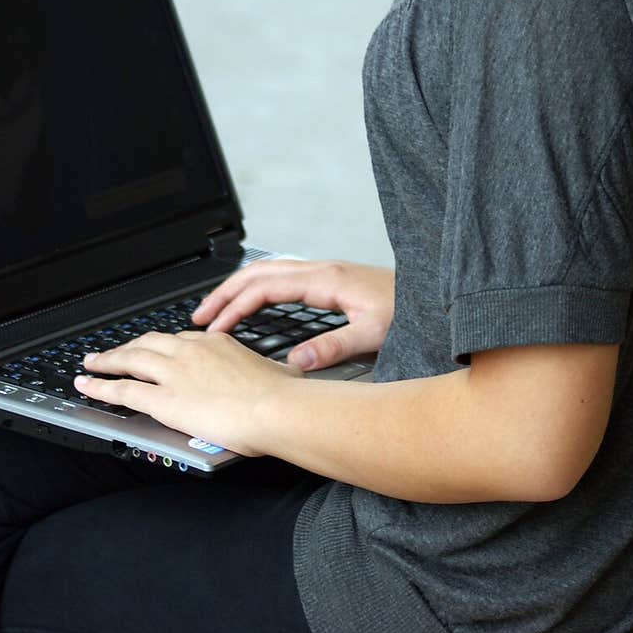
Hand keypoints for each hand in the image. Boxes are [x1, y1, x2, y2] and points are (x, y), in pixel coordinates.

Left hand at [73, 329, 302, 455]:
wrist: (276, 408)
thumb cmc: (283, 395)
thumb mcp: (278, 373)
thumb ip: (271, 372)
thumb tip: (285, 374)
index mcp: (217, 343)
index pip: (180, 340)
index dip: (161, 346)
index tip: (154, 350)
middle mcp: (191, 351)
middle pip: (149, 343)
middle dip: (128, 347)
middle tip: (113, 352)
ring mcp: (175, 373)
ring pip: (130, 360)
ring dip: (106, 361)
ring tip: (91, 363)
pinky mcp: (164, 399)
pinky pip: (122, 389)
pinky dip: (100, 387)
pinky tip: (87, 386)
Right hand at [191, 258, 394, 371]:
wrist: (434, 294)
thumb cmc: (409, 310)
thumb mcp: (374, 333)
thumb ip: (334, 348)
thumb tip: (295, 363)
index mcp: (325, 280)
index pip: (265, 287)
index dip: (235, 307)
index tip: (214, 329)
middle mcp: (322, 269)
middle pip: (259, 271)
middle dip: (225, 292)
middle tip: (198, 317)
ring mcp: (325, 271)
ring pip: (268, 270)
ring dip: (238, 287)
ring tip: (216, 310)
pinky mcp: (331, 278)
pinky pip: (282, 275)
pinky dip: (258, 287)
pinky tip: (254, 304)